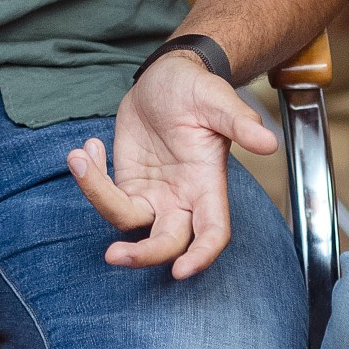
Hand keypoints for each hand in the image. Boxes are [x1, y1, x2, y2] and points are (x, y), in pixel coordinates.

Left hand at [67, 51, 274, 278]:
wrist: (166, 77)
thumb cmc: (196, 89)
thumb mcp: (217, 99)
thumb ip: (240, 123)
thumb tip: (269, 142)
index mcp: (208, 184)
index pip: (212, 231)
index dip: (202, 255)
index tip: (181, 271)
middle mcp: (181, 198)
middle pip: (166, 243)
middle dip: (142, 255)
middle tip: (112, 254)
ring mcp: (153, 194)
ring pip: (128, 222)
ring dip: (98, 197)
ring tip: (80, 156)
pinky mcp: (129, 183)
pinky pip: (105, 196)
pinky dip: (90, 178)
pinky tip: (88, 148)